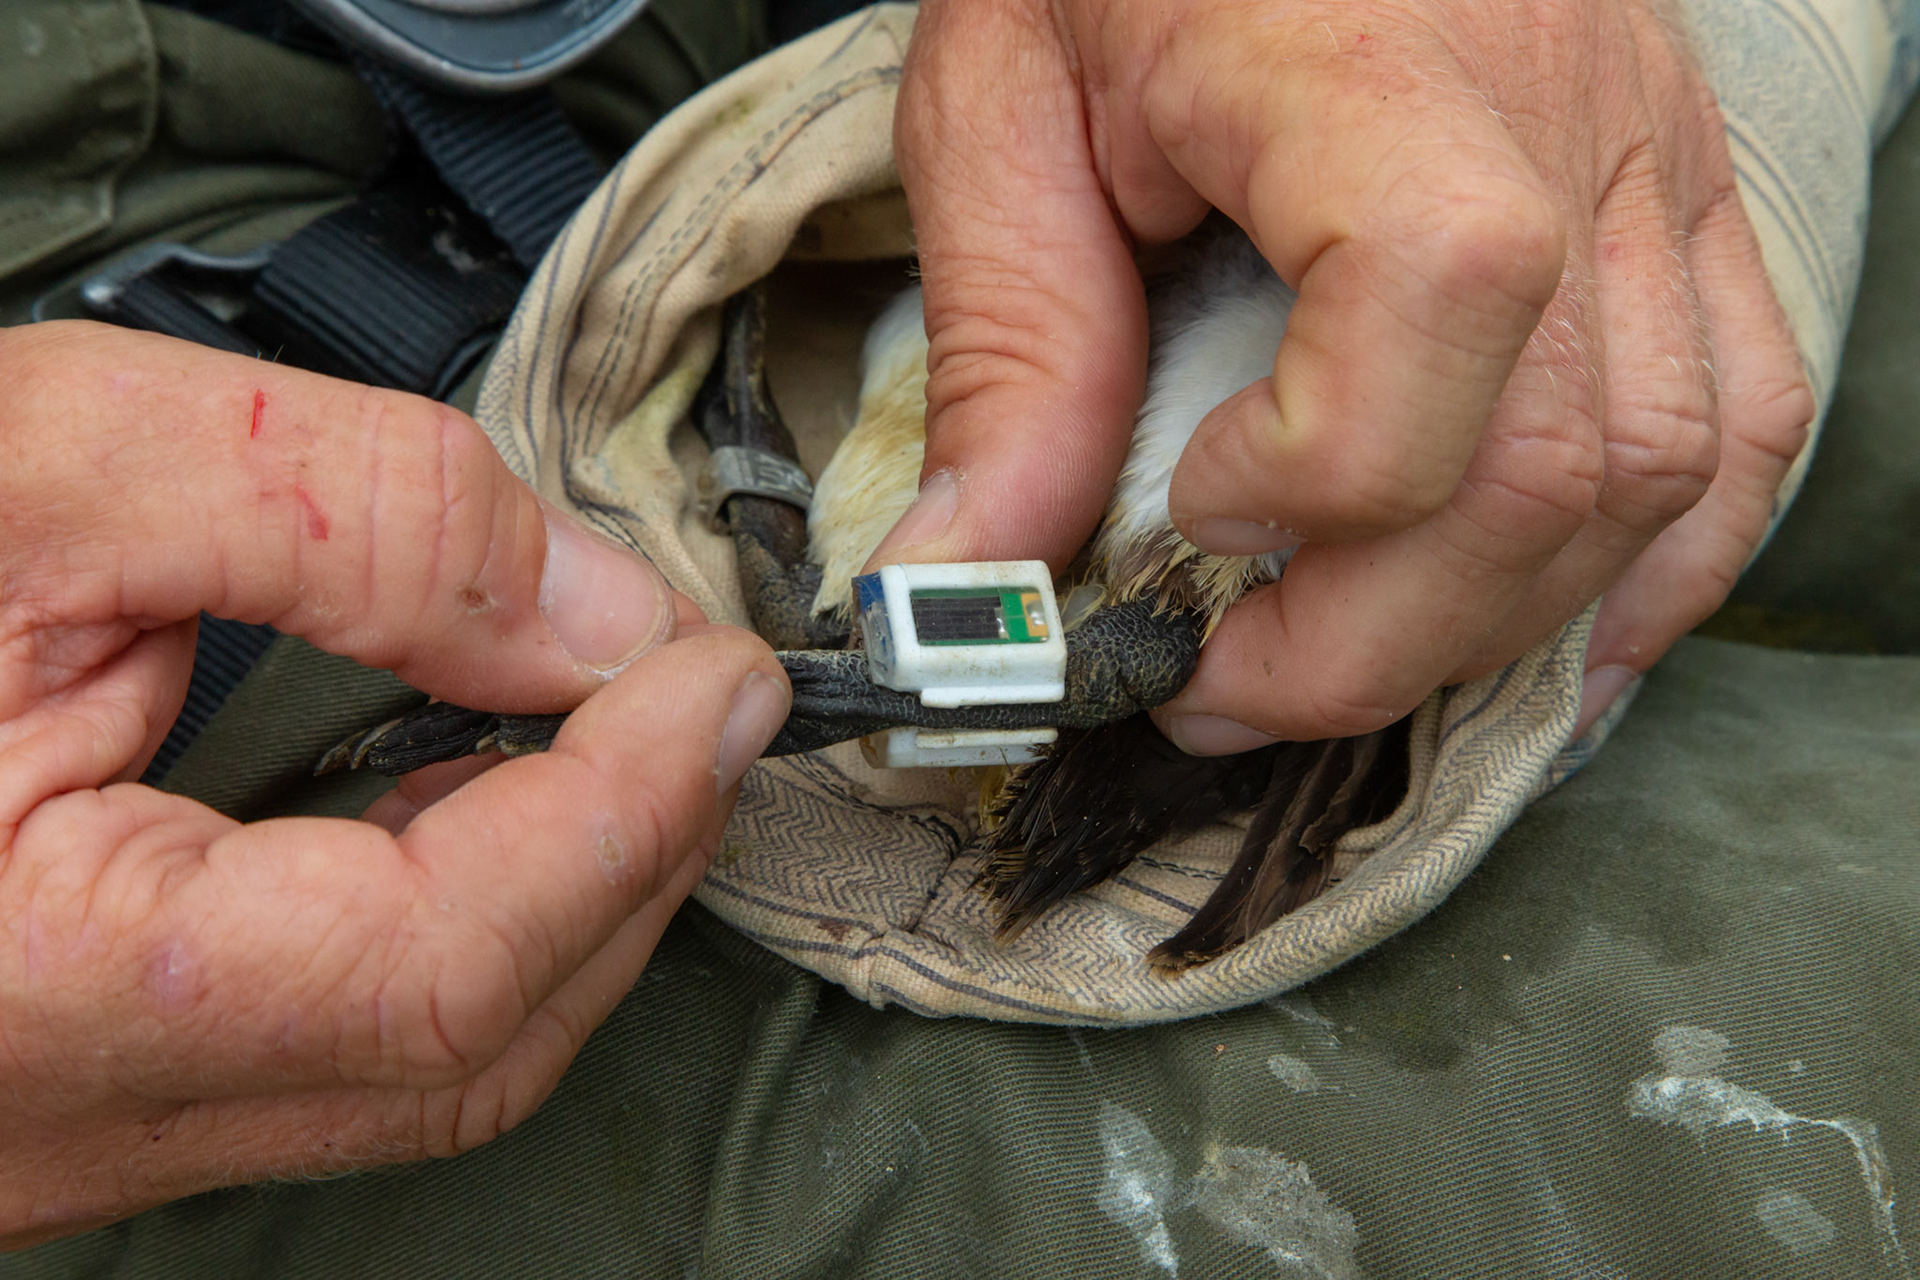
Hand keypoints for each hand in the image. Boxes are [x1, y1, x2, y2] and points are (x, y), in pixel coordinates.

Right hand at [0, 323, 789, 1247]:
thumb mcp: (44, 479)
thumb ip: (354, 521)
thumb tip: (598, 613)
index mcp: (43, 1000)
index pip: (453, 957)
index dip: (630, 807)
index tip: (724, 674)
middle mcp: (67, 1118)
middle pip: (466, 1040)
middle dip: (625, 858)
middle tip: (695, 699)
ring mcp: (77, 1125)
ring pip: (418, 1060)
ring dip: (556, 888)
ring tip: (609, 727)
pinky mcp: (86, 1085)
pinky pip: (337, 1040)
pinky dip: (454, 909)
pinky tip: (470, 784)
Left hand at [878, 0, 1813, 748]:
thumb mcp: (1002, 106)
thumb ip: (1004, 346)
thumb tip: (971, 579)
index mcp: (1377, 67)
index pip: (1438, 304)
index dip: (1314, 474)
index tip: (1186, 508)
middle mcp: (1565, 119)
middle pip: (1554, 462)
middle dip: (1374, 642)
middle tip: (1225, 686)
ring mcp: (1653, 163)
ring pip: (1660, 472)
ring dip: (1495, 626)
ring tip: (1347, 658)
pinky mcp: (1681, 198)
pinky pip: (1744, 417)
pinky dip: (1653, 562)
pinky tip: (1551, 632)